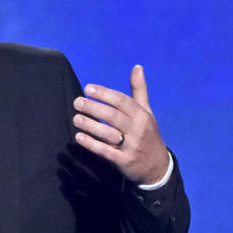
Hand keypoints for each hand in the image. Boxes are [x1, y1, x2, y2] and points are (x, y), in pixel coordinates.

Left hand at [72, 65, 169, 185]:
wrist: (157, 165)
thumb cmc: (147, 134)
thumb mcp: (146, 112)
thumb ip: (139, 90)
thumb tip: (137, 67)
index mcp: (142, 115)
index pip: (122, 101)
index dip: (104, 94)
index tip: (87, 88)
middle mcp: (138, 129)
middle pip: (113, 116)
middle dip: (94, 108)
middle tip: (77, 102)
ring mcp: (131, 146)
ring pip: (109, 134)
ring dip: (91, 125)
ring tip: (76, 118)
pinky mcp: (124, 161)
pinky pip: (106, 152)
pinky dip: (92, 144)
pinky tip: (79, 137)